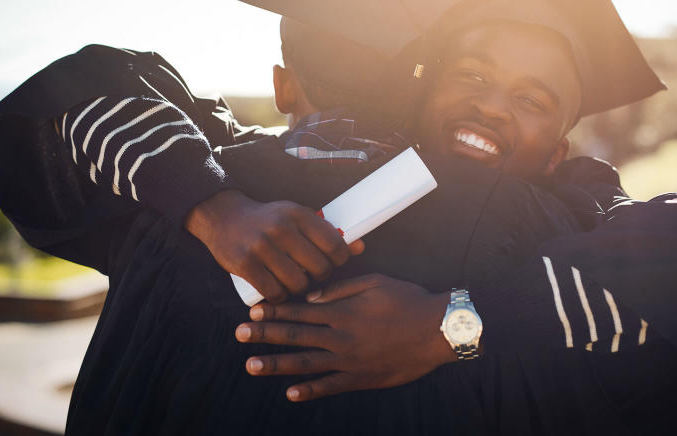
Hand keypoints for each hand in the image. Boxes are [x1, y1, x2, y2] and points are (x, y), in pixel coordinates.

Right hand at [185, 190, 363, 302]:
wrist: (223, 216)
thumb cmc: (269, 219)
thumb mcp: (298, 217)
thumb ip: (327, 232)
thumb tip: (360, 247)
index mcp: (298, 214)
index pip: (335, 245)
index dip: (339, 260)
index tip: (331, 263)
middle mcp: (282, 228)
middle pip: (319, 268)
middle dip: (320, 276)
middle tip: (312, 275)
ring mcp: (261, 247)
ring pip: (298, 284)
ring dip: (300, 289)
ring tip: (295, 283)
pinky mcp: (244, 264)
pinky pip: (274, 293)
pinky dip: (280, 297)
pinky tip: (279, 291)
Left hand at [234, 273, 455, 401]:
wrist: (438, 330)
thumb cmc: (408, 300)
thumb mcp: (374, 282)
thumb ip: (340, 289)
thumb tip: (310, 295)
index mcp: (342, 311)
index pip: (300, 309)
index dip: (274, 310)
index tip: (252, 310)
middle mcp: (340, 336)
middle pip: (295, 335)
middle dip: (264, 334)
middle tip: (238, 334)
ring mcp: (350, 360)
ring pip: (305, 363)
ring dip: (276, 364)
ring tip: (251, 365)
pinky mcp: (362, 378)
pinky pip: (331, 386)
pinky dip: (310, 391)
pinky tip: (289, 393)